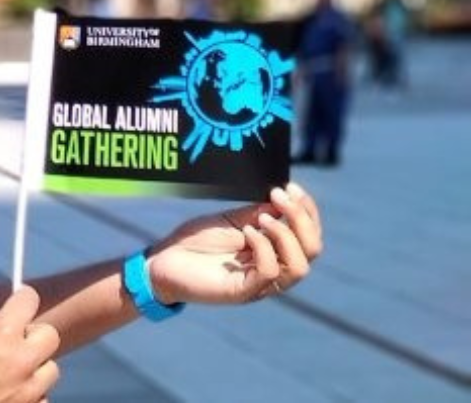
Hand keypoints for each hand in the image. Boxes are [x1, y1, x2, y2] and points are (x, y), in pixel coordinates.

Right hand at [0, 284, 59, 402]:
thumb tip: (9, 330)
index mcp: (0, 336)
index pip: (29, 301)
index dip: (24, 300)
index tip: (22, 301)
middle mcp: (20, 362)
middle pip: (50, 335)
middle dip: (35, 336)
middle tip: (19, 342)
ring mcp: (27, 393)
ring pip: (50, 371)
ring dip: (34, 370)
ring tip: (11, 375)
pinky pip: (42, 399)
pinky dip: (29, 397)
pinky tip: (8, 397)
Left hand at [147, 181, 321, 306]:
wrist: (165, 260)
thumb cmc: (198, 240)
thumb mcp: (233, 219)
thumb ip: (260, 211)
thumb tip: (286, 194)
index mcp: (274, 251)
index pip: (309, 236)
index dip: (308, 210)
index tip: (291, 186)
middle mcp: (274, 269)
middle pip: (312, 251)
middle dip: (301, 218)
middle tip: (279, 194)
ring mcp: (260, 283)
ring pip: (299, 267)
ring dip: (286, 234)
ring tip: (261, 216)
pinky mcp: (242, 292)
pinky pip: (269, 273)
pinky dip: (263, 247)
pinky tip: (247, 231)